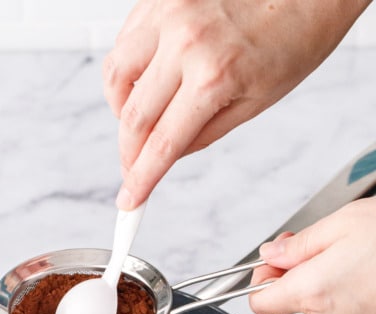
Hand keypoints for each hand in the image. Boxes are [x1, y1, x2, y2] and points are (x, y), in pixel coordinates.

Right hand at [104, 0, 369, 208]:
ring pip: (115, 76)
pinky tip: (145, 81)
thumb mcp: (255, 102)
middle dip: (128, 154)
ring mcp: (169, 13)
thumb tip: (167, 157)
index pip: (163, 145)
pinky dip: (127, 69)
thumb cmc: (293, 37)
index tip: (129, 199)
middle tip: (132, 168)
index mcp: (214, 75)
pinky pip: (124, 41)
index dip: (141, 179)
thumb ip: (204, 134)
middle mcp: (185, 41)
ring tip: (138, 120)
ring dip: (120, 108)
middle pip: (133, 117)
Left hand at [249, 198, 375, 313]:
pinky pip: (350, 311)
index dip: (262, 279)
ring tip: (361, 254)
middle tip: (327, 243)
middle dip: (303, 271)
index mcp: (312, 290)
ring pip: (324, 305)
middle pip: (295, 300)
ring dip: (332, 280)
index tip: (275, 260)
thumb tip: (273, 252)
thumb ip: (299, 244)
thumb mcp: (343, 222)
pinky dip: (355, 292)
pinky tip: (374, 271)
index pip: (260, 302)